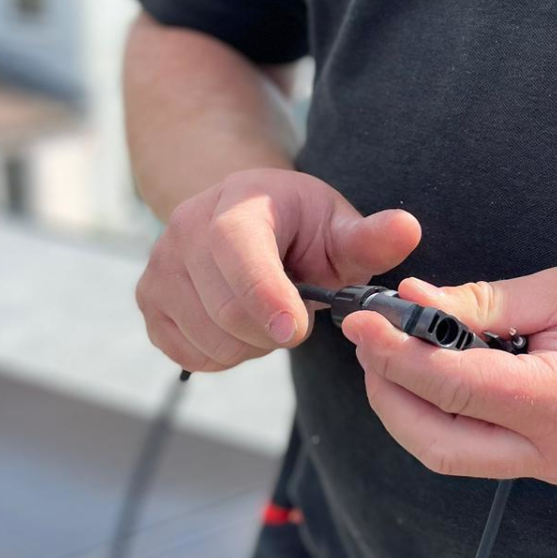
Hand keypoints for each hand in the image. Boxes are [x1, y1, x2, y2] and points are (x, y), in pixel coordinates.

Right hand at [136, 168, 420, 371]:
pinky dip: (224, 355)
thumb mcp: (339, 226)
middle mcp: (185, 227)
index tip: (295, 331)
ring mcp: (160, 266)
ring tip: (268, 315)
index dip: (265, 296)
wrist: (245, 218)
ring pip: (207, 337)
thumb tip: (408, 229)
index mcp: (238, 203)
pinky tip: (241, 326)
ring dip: (251, 345)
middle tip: (296, 316)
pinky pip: (188, 353)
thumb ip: (371, 237)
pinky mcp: (148, 301)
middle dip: (273, 331)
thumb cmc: (302, 227)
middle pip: (225, 309)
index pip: (237, 251)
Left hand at [340, 261, 556, 483]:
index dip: (397, 355)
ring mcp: (553, 468)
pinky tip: (430, 371)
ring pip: (448, 453)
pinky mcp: (546, 464)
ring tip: (390, 351)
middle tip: (368, 338)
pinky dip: (438, 414)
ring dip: (407, 407)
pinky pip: (472, 449)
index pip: (457, 387)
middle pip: (438, 441)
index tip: (361, 322)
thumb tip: (411, 302)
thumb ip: (483, 303)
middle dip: (389, 391)